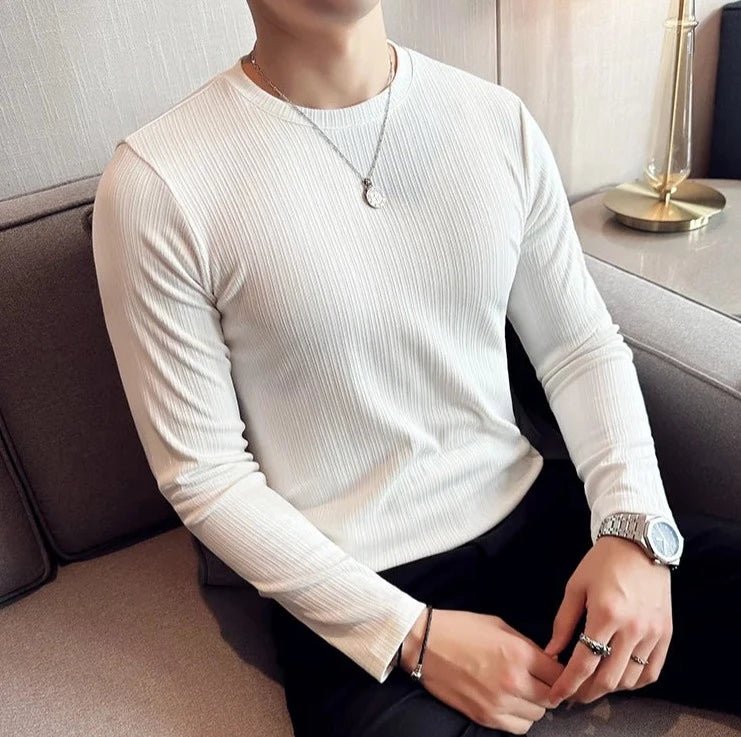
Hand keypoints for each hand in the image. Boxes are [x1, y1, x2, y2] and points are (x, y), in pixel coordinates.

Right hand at [400, 609, 563, 734]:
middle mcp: (514, 681)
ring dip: (535, 704)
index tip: (555, 669)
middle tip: (540, 680)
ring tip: (523, 691)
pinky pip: (519, 728)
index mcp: (518, 653)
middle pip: (551, 697)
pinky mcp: (485, 717)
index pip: (558, 673)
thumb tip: (547, 661)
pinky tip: (511, 703)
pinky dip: (520, 718)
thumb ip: (526, 645)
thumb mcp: (499, 626)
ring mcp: (499, 703)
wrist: (425, 644)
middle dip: (549, 688)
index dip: (560, 671)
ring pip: (537, 715)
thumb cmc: (461, 628)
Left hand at [544, 536, 672, 705]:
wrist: (639, 544)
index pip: (584, 663)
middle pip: (607, 678)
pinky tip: (618, 678)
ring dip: (608, 689)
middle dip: (585, 693)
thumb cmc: (602, 563)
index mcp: (605, 614)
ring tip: (591, 685)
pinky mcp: (666, 635)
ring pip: (629, 680)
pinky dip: (633, 682)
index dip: (567, 684)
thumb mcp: (575, 587)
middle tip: (571, 695)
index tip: (555, 696)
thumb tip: (551, 651)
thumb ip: (563, 622)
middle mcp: (632, 628)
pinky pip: (651, 672)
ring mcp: (652, 634)